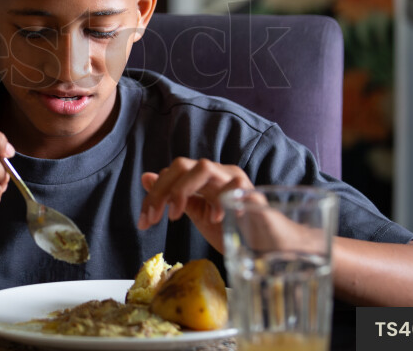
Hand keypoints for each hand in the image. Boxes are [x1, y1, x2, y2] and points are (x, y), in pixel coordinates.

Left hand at [136, 158, 251, 252]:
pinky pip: (235, 187)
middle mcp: (218, 174)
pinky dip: (220, 200)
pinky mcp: (254, 196)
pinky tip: (216, 219)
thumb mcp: (198, 214)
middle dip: (161, 191)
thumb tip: (146, 177)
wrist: (269, 246)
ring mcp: (236, 182)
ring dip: (182, 190)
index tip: (143, 222)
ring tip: (177, 216)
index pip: (170, 174)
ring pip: (204, 167)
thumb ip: (175, 197)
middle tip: (154, 219)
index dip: (152, 195)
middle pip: (181, 165)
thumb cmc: (234, 230)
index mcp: (203, 179)